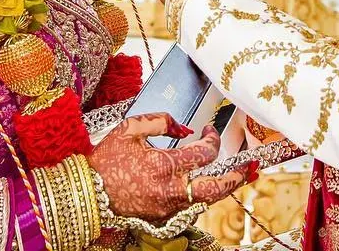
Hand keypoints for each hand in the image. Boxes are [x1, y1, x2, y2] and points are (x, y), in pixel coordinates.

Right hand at [89, 114, 255, 220]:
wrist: (87, 193)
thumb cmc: (105, 161)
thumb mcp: (129, 129)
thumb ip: (160, 122)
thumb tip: (183, 127)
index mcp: (164, 165)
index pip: (204, 153)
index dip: (213, 139)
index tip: (209, 131)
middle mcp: (170, 190)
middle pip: (215, 188)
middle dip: (237, 177)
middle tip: (250, 167)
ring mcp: (167, 207)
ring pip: (205, 200)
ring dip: (221, 187)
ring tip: (235, 176)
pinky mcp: (162, 217)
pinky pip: (189, 206)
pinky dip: (200, 196)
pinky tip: (205, 186)